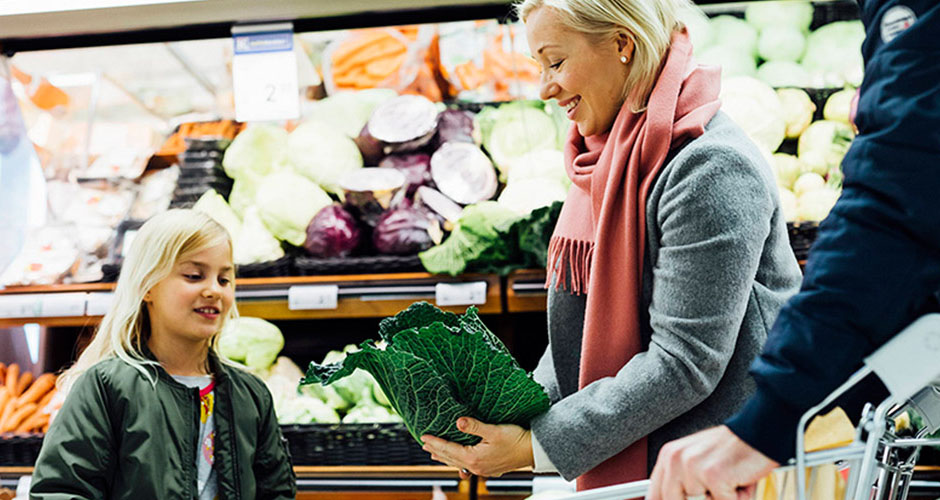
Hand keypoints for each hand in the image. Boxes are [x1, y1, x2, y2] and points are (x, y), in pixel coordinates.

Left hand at [421, 417, 533, 478]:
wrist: (532, 451)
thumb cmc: (516, 439)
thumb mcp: (494, 430)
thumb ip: (474, 426)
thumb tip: (458, 422)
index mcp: (474, 457)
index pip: (448, 449)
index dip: (435, 442)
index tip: (423, 436)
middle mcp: (476, 466)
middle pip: (450, 457)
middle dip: (436, 450)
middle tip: (423, 444)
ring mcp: (482, 469)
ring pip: (458, 463)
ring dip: (445, 457)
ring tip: (434, 454)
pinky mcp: (489, 468)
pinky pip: (467, 466)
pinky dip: (457, 461)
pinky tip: (458, 462)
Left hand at [648, 425, 778, 499]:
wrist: (758, 432)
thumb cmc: (732, 450)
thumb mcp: (697, 462)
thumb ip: (681, 483)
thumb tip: (673, 499)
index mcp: (668, 456)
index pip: (655, 494)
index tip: (682, 499)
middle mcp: (676, 459)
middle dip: (702, 499)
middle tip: (716, 486)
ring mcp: (693, 467)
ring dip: (720, 498)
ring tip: (729, 481)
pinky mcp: (713, 475)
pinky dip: (737, 498)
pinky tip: (739, 481)